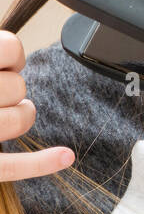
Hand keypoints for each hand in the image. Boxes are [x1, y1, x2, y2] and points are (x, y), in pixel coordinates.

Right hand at [0, 30, 75, 179]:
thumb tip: (10, 46)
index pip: (9, 47)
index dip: (10, 55)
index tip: (3, 65)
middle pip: (17, 85)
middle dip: (12, 89)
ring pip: (21, 120)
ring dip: (20, 116)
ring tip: (0, 115)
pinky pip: (12, 167)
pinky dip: (41, 163)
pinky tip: (67, 156)